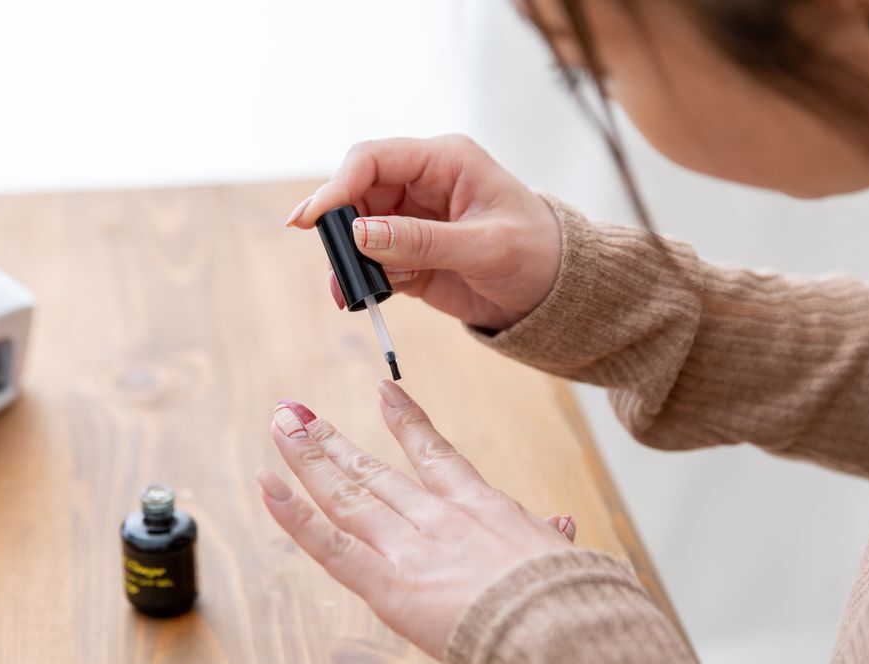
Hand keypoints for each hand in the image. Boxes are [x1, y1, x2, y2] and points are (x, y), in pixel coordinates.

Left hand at [256, 381, 575, 657]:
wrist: (565, 631)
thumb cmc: (574, 602)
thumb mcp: (566, 560)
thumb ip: (550, 538)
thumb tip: (559, 524)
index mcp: (483, 508)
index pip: (436, 456)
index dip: (406, 423)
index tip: (384, 393)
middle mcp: (439, 518)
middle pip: (374, 473)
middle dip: (331, 442)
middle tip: (298, 413)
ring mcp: (410, 547)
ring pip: (347, 495)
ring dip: (308, 459)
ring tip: (280, 426)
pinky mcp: (390, 586)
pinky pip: (331, 546)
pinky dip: (295, 517)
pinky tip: (269, 486)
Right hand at [285, 135, 562, 330]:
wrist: (557, 294)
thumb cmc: (537, 255)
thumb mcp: (484, 248)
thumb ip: (420, 241)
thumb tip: (359, 234)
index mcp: (444, 162)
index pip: (374, 159)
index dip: (337, 185)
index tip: (311, 219)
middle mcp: (423, 185)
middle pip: (357, 193)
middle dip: (338, 227)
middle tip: (332, 263)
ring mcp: (413, 220)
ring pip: (358, 230)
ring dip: (347, 259)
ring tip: (346, 292)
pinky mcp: (410, 255)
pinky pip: (371, 261)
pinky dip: (362, 279)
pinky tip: (362, 298)